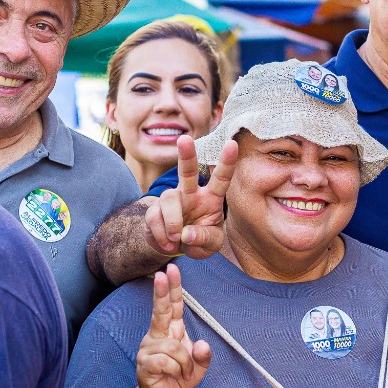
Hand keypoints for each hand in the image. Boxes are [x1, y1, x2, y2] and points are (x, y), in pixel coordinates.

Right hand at [136, 264, 211, 387]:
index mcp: (171, 331)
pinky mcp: (144, 364)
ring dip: (185, 363)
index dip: (172, 289)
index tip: (171, 269)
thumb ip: (204, 356)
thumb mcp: (199, 367)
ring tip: (183, 373)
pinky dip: (177, 371)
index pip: (172, 306)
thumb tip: (202, 344)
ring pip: (174, 347)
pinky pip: (167, 362)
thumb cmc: (180, 378)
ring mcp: (148, 349)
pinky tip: (174, 377)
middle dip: (161, 292)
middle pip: (160, 311)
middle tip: (162, 273)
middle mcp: (157, 336)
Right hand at [145, 135, 236, 257]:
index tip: (232, 144)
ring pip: (169, 198)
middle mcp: (191, 194)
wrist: (175, 248)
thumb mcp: (211, 245)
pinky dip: (161, 234)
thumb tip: (187, 234)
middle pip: (187, 171)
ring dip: (173, 222)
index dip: (227, 162)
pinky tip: (167, 243)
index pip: (221, 178)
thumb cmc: (199, 241)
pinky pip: (155, 216)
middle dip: (186, 155)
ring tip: (176, 239)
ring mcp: (172, 200)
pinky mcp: (155, 209)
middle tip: (184, 140)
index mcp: (211, 198)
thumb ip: (204, 239)